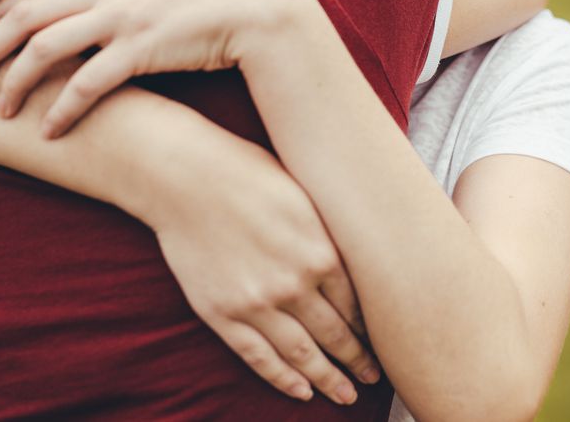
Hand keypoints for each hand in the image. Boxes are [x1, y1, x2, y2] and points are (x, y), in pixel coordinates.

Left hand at [0, 0, 305, 136]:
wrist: (259, 7)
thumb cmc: (212, 1)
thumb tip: (98, 1)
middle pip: (27, 15)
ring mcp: (123, 16)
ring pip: (45, 46)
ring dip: (17, 80)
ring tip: (2, 110)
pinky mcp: (142, 48)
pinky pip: (87, 82)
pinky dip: (63, 108)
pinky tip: (50, 130)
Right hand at [149, 128, 380, 403]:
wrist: (186, 177)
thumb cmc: (248, 173)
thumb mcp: (305, 196)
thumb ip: (328, 235)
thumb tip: (357, 260)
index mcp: (321, 253)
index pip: (356, 306)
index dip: (371, 329)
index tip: (383, 342)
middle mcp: (294, 286)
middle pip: (335, 335)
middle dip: (358, 360)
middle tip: (374, 377)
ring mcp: (256, 304)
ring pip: (301, 355)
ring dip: (327, 379)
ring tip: (346, 397)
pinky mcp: (222, 314)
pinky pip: (258, 357)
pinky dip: (282, 379)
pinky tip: (302, 392)